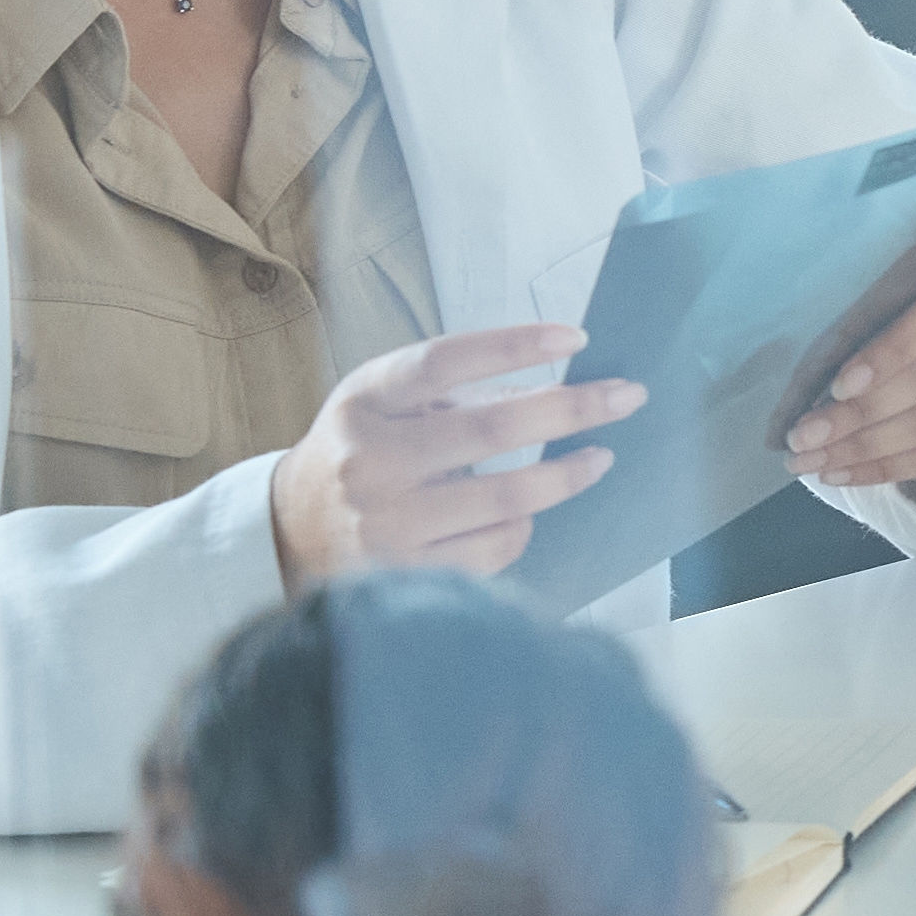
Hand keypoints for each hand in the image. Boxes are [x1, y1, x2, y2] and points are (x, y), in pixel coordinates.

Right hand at [271, 319, 638, 588]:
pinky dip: (522, 527)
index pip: (446, 361)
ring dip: (566, 475)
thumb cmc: (359, 454)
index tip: (577, 339)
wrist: (289, 533)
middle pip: (491, 430)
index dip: (515, 345)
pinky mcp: (405, 575)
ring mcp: (386, 525)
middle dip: (572, 409)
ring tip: (598, 458)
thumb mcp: (385, 402)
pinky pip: (495, 549)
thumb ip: (455, 391)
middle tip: (627, 397)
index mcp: (365, 401)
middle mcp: (370, 461)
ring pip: (506, 499)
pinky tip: (527, 515)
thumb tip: (557, 388)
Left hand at [782, 229, 915, 499]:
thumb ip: (860, 328)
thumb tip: (794, 403)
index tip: (836, 387)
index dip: (890, 352)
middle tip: (803, 442)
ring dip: (870, 450)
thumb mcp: (902, 283)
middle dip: (861, 416)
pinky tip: (850, 472)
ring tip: (816, 463)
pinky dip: (897, 467)